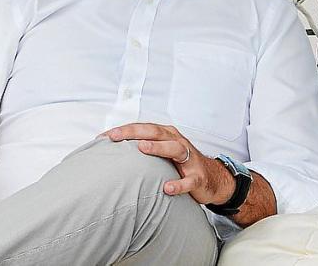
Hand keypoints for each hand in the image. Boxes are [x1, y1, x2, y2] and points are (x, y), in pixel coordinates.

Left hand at [100, 123, 235, 205]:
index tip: (104, 135)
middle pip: (156, 133)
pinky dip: (178, 184)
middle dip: (134, 133)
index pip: (143, 128)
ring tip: (142, 148)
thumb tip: (113, 152)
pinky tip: (167, 188)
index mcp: (167, 135)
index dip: (124, 130)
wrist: (213, 179)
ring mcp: (189, 160)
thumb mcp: (163, 153)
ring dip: (158, 148)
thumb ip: (142, 150)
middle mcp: (178, 143)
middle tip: (115, 136)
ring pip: (175, 149)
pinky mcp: (198, 177)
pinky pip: (188, 180)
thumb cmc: (181, 164)